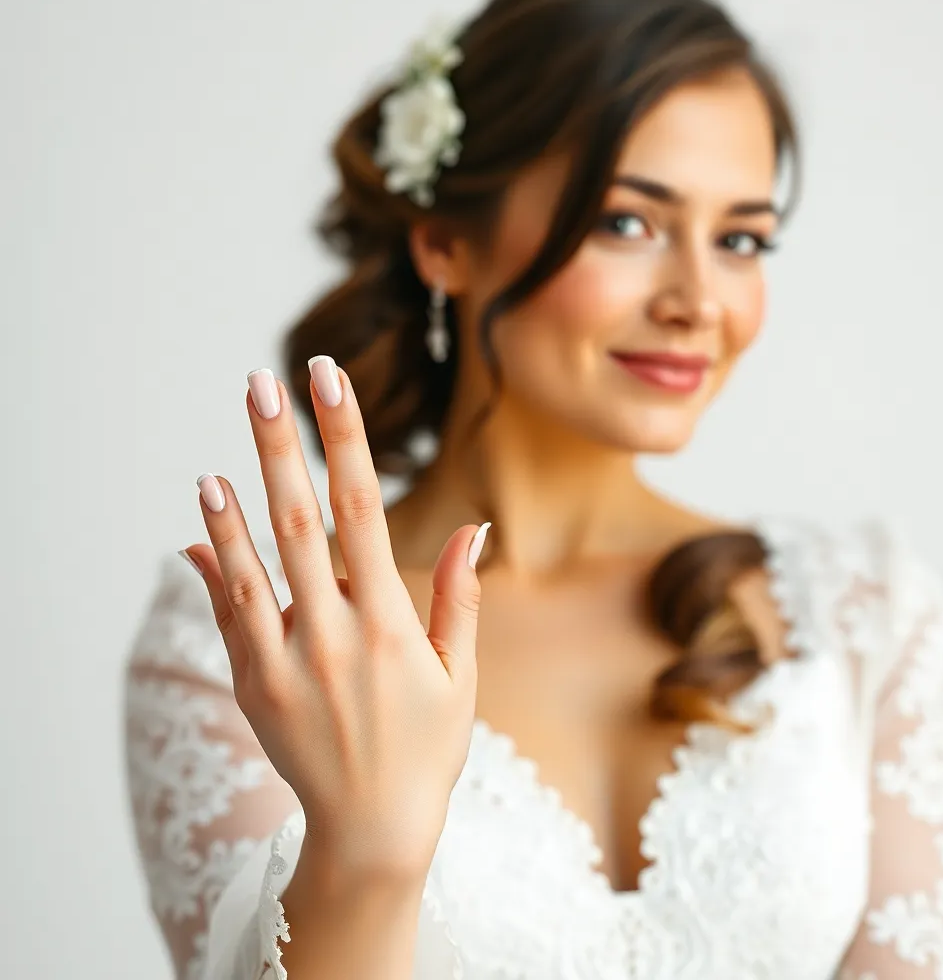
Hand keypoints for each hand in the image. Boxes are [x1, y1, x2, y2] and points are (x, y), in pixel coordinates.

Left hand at [180, 357, 489, 881]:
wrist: (372, 831)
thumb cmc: (427, 748)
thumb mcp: (459, 676)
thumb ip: (458, 598)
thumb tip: (470, 528)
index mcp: (389, 624)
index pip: (363, 508)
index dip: (345, 438)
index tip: (328, 383)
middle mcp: (333, 636)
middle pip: (300, 521)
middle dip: (281, 446)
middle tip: (263, 382)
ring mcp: (286, 663)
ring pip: (252, 566)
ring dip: (234, 504)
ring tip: (219, 451)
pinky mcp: (254, 686)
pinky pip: (230, 614)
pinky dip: (214, 565)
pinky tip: (201, 522)